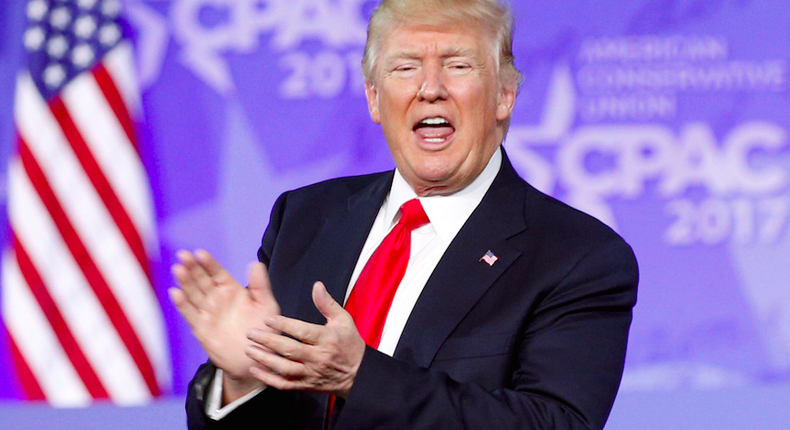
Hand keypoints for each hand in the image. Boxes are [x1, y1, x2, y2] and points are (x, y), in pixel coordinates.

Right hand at [169, 250, 280, 399]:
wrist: (254, 359)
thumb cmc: (262, 330)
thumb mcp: (266, 305)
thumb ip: (260, 285)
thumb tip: (255, 263)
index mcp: (231, 290)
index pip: (217, 272)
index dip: (208, 263)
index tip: (200, 253)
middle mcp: (217, 298)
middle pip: (201, 279)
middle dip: (192, 267)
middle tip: (183, 255)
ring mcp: (207, 312)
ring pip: (193, 293)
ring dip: (185, 282)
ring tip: (178, 270)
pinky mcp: (201, 328)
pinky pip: (190, 314)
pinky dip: (182, 304)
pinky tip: (175, 293)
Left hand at [245, 282, 365, 397]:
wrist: (359, 374)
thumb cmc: (350, 344)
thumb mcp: (343, 320)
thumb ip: (327, 303)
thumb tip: (317, 285)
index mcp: (327, 339)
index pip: (302, 331)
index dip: (284, 325)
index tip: (268, 319)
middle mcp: (318, 357)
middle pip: (290, 349)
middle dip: (268, 341)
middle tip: (251, 333)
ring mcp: (311, 373)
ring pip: (285, 368)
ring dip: (265, 359)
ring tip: (250, 349)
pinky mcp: (306, 385)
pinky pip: (285, 384)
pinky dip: (269, 379)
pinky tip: (256, 370)